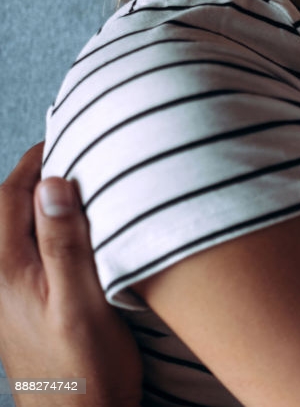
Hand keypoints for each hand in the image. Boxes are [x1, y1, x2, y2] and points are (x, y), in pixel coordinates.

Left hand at [0, 145, 141, 406]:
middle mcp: (0, 280)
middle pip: (7, 212)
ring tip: (71, 183)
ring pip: (15, 232)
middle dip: (32, 177)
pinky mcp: (23, 309)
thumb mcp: (81, 304)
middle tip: (69, 150)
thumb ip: (65, 244)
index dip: (33, 163)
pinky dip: (45, 229)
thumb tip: (54, 185)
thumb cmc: (85, 370)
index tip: (61, 137)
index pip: (9, 198)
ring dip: (38, 203)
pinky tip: (71, 232)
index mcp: (8, 272)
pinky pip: (26, 253)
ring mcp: (9, 296)